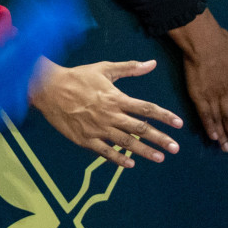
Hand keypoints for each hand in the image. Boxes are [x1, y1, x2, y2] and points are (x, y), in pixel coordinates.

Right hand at [28, 58, 182, 168]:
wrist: (48, 88)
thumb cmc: (77, 77)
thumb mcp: (104, 68)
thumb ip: (129, 68)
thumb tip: (152, 63)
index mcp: (116, 97)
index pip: (146, 108)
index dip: (164, 116)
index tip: (179, 124)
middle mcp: (110, 115)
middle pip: (140, 128)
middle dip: (160, 138)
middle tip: (176, 148)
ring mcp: (98, 129)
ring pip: (126, 142)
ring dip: (145, 151)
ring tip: (160, 158)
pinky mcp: (85, 139)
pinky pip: (105, 152)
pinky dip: (118, 159)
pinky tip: (130, 164)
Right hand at [167, 8, 227, 151]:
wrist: (203, 41)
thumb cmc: (221, 42)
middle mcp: (224, 92)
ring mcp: (211, 94)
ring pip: (219, 118)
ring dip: (223, 134)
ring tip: (226, 148)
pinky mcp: (198, 94)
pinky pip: (204, 113)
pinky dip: (209, 125)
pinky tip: (213, 136)